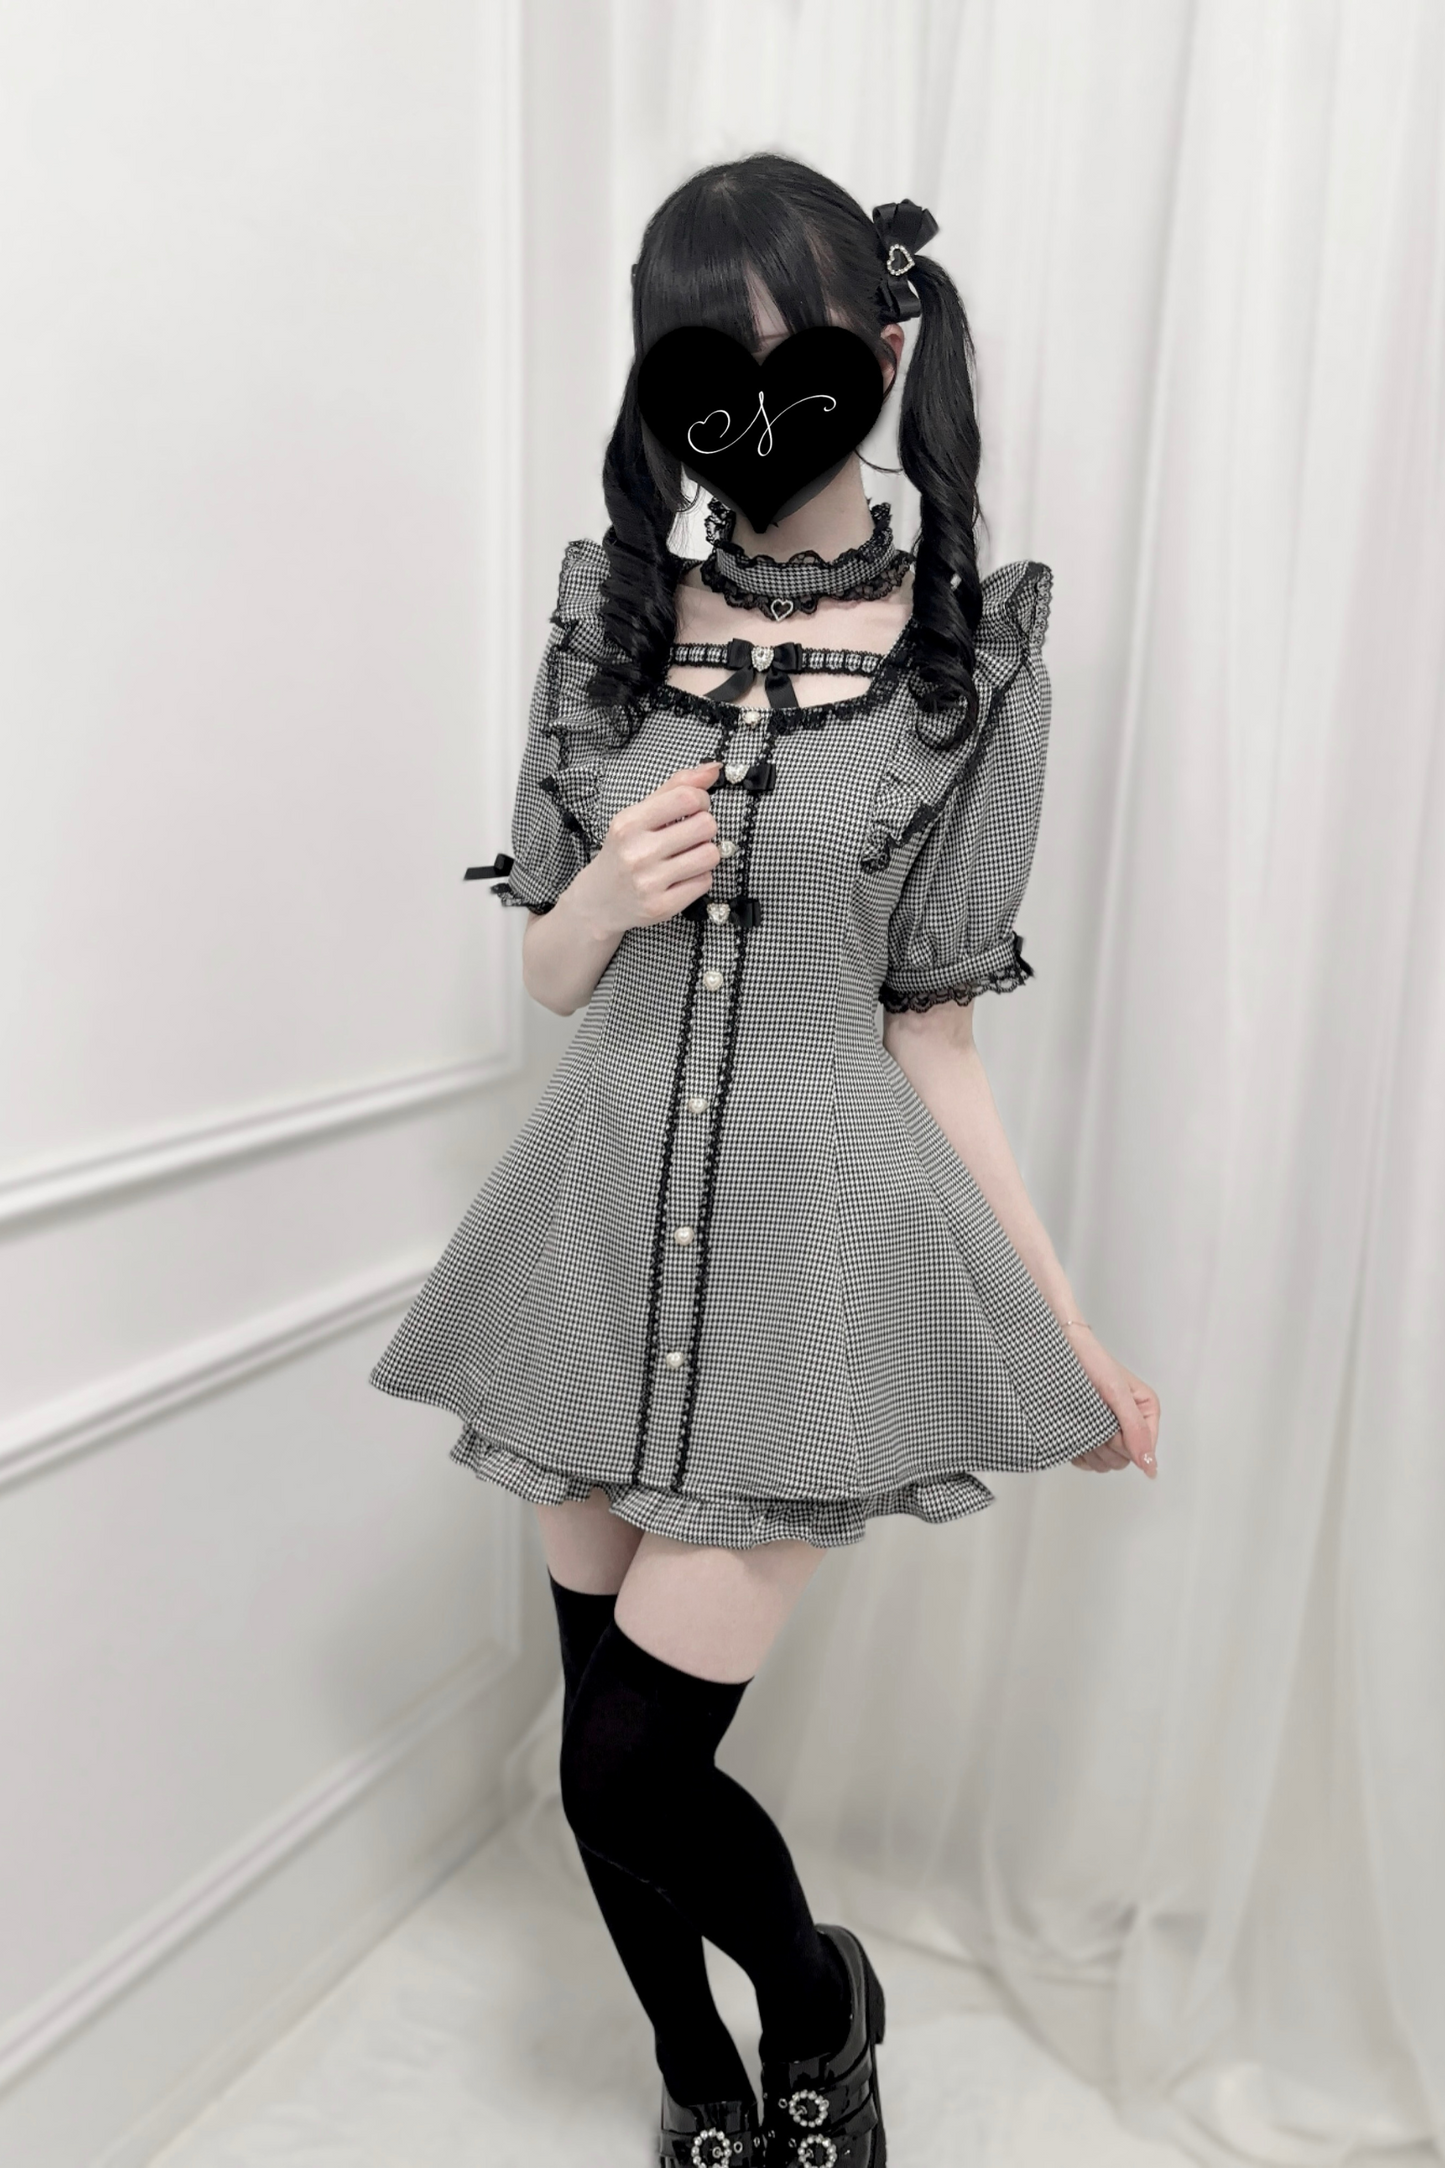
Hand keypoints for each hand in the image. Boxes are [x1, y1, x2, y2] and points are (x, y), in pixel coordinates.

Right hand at [576, 761, 722, 938]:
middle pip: (706, 826)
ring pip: (710, 855)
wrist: (598, 900)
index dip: (701, 800)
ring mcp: (649, 882)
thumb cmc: (623, 852)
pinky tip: (681, 877)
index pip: (687, 798)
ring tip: (686, 856)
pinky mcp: (662, 907)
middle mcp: (637, 853)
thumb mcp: (638, 815)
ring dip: (705, 853)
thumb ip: (675, 788)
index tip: (694, 808)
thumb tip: (713, 768)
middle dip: (704, 828)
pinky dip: (699, 877)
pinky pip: (705, 882)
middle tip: (689, 835)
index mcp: (629, 823)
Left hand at [1064, 1324, 1159, 1477]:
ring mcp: (1109, 1432)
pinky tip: (1074, 1431)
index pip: (1143, 1451)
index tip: (1110, 1423)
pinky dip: (1079, 1452)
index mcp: (1146, 1412)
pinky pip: (1088, 1463)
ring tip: (1082, 1420)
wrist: (1065, 1350)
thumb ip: (1135, 1429)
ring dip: (1090, 1447)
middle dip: (1105, 1444)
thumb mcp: (1117, 1393)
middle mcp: (1131, 1425)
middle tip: (1093, 1417)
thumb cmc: (1092, 1362)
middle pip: (1123, 1461)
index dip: (1123, 1442)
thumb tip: (1150, 1465)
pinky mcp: (1090, 1437)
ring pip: (1105, 1463)